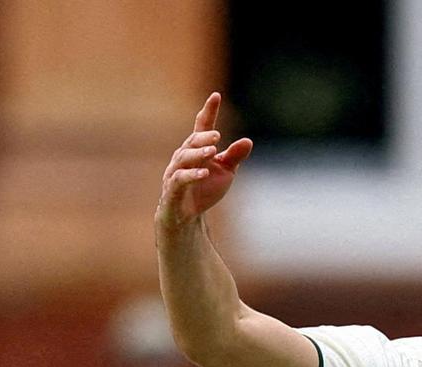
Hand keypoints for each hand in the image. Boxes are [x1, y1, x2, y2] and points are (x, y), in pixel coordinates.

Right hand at [155, 92, 253, 229]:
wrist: (187, 215)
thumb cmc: (205, 189)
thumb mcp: (226, 172)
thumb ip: (235, 156)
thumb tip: (248, 141)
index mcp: (197, 150)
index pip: (202, 126)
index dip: (208, 111)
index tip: (216, 95)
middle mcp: (184, 157)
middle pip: (193, 141)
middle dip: (204, 137)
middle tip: (218, 136)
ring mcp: (176, 172)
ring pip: (184, 158)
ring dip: (198, 153)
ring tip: (213, 151)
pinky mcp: (173, 188)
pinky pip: (180, 179)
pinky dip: (192, 175)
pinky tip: (204, 173)